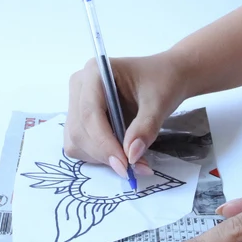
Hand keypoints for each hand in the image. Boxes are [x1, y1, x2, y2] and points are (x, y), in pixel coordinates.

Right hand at [64, 51, 190, 178]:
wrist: (166, 76)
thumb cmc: (162, 81)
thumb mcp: (159, 103)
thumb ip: (145, 128)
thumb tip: (131, 156)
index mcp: (95, 72)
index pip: (90, 113)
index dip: (104, 142)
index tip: (125, 165)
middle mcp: (80, 85)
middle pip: (79, 129)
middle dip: (104, 153)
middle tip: (133, 168)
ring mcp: (77, 101)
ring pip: (76, 140)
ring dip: (100, 157)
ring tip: (131, 161)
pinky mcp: (80, 117)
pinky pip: (79, 143)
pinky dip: (98, 155)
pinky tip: (119, 153)